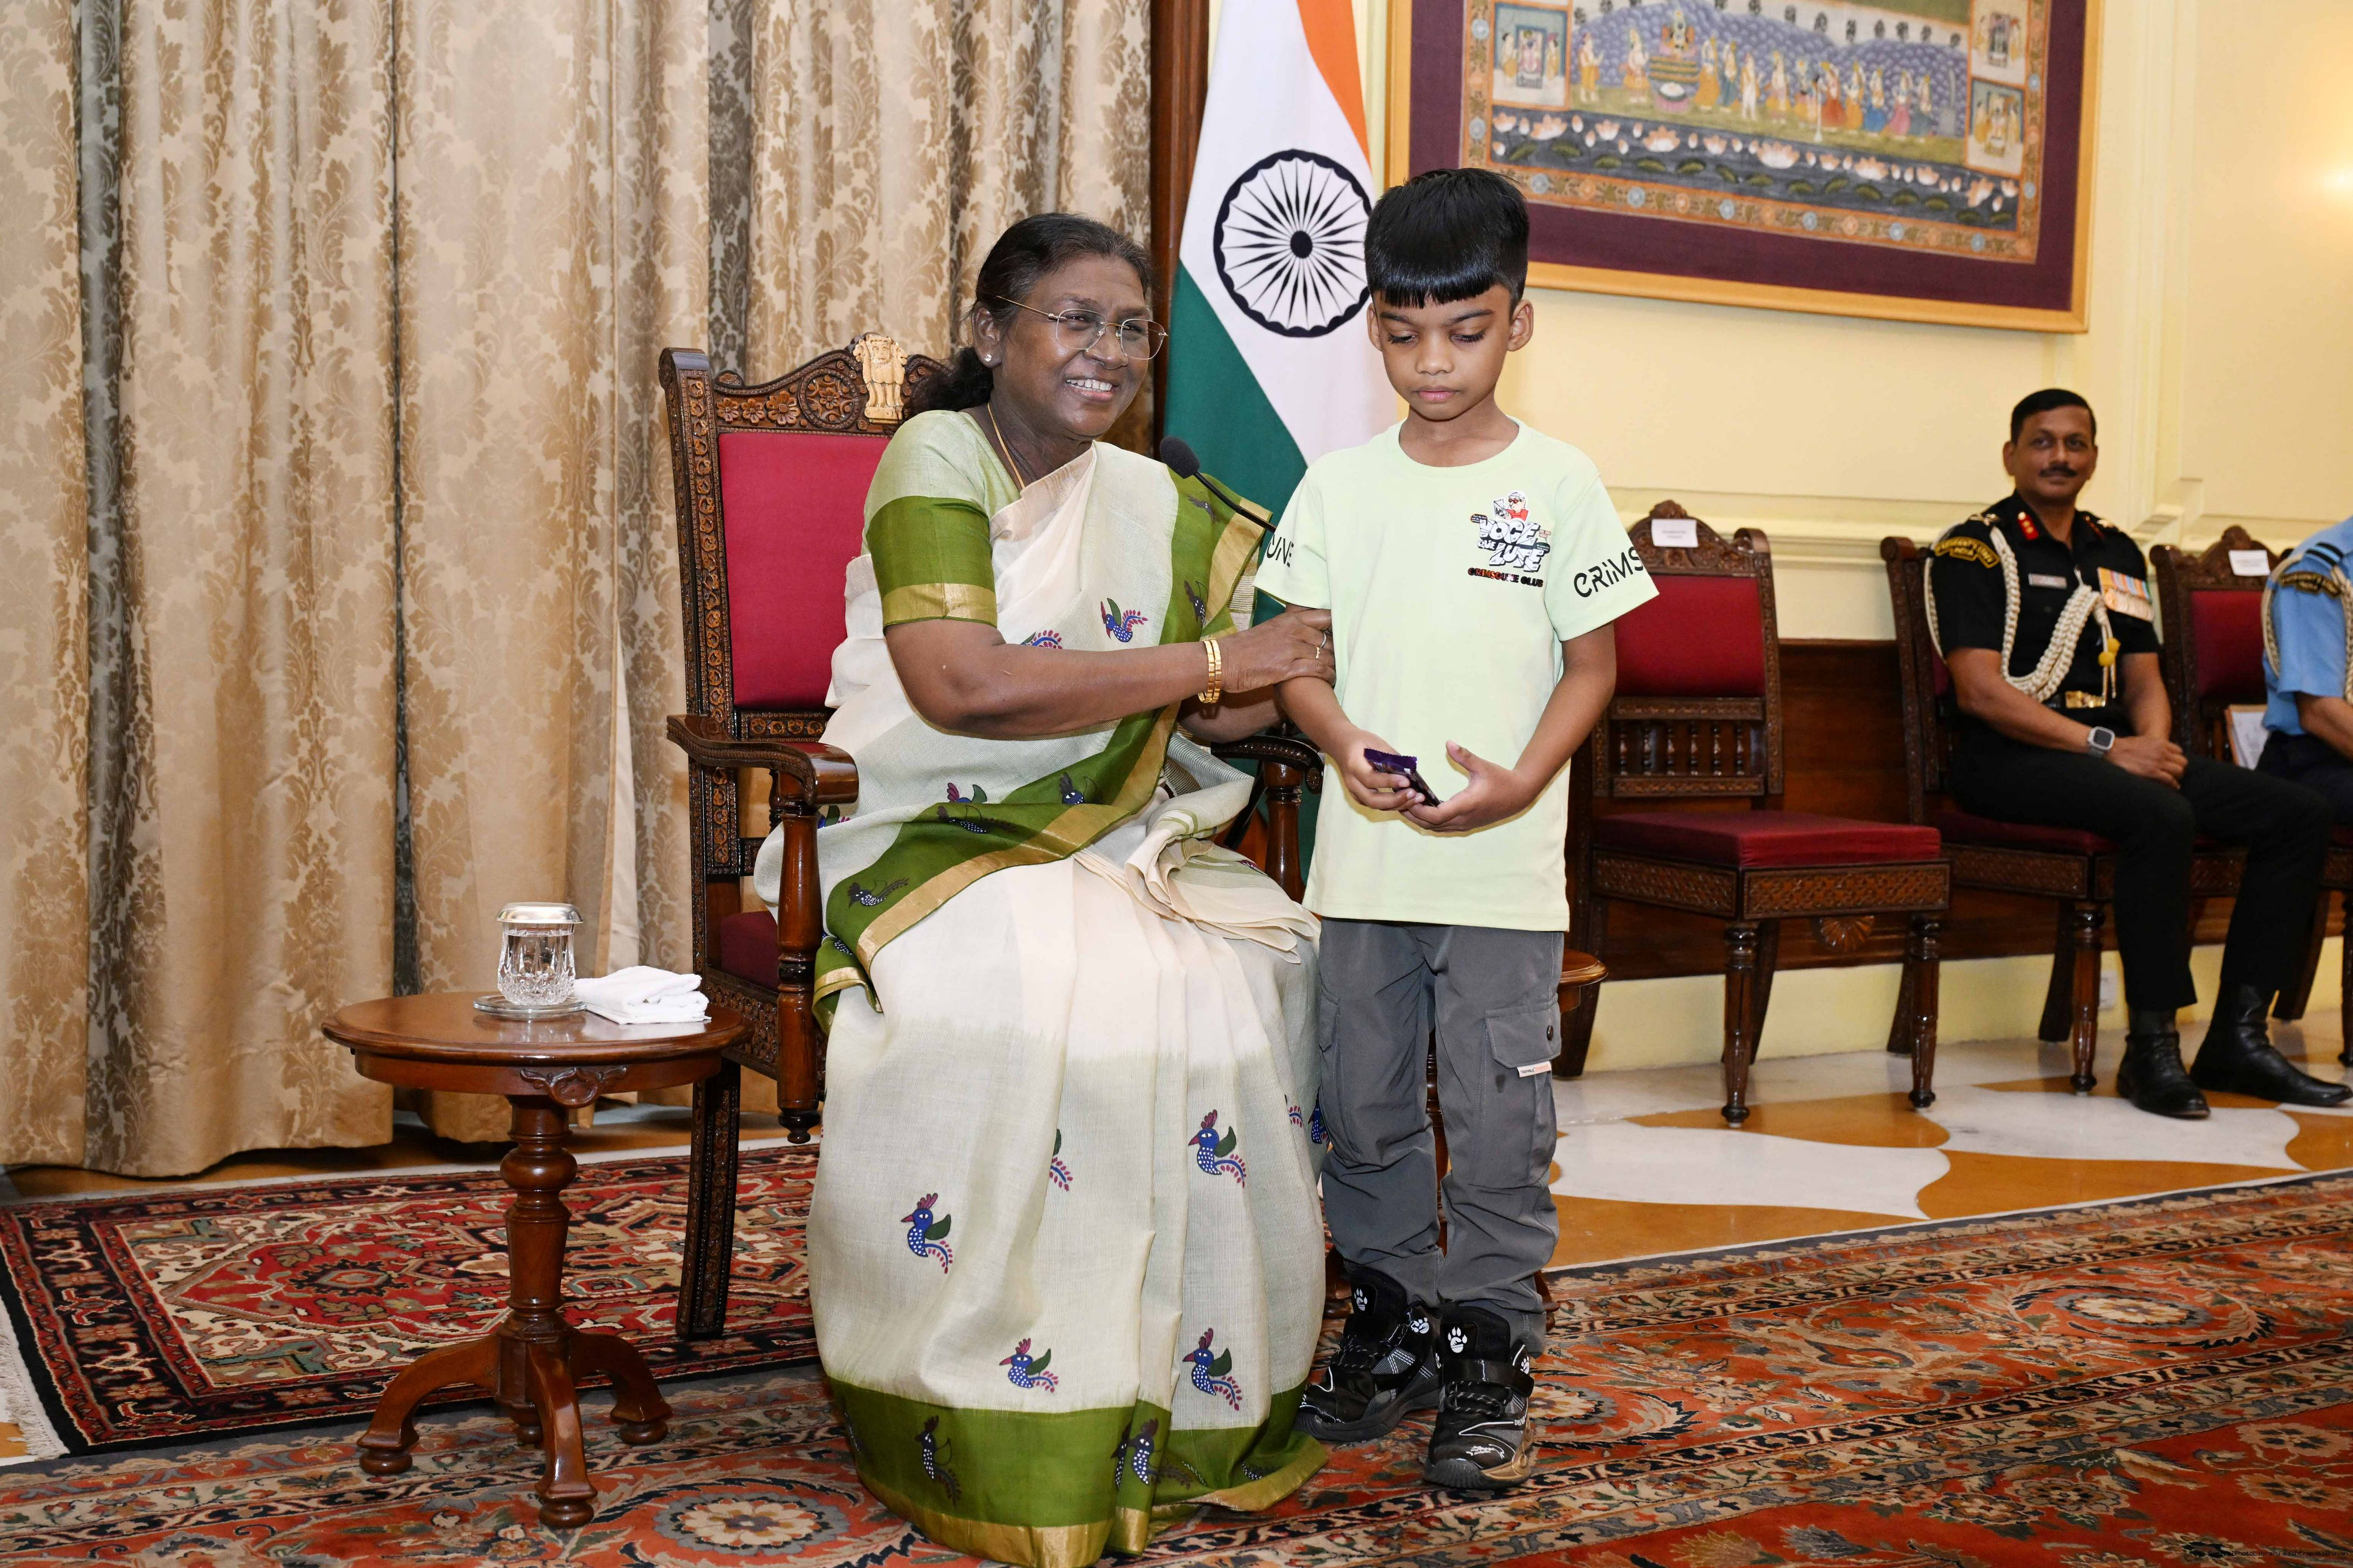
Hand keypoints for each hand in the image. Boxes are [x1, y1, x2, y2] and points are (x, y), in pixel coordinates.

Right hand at [1220, 608, 1333, 692]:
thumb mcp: (1268, 630)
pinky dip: (1328, 675)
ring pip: (1326, 655)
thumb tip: (1304, 635)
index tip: (1341, 635)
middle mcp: (1293, 630)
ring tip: (1338, 671)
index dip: (1336, 626)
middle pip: (1329, 638)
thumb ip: (1288, 630)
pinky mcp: (1288, 668)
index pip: (1324, 616)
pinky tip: (1331, 680)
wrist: (1222, 662)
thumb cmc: (1243, 649)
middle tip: (1343, 659)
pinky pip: (1318, 670)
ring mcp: (1291, 649)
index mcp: (1289, 619)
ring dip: (1335, 665)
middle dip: (1337, 650)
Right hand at [1333, 728, 1421, 813]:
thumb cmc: (1360, 742)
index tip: (1407, 781)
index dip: (1389, 782)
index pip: (1370, 779)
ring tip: (1415, 799)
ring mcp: (1354, 792)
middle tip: (1413, 794)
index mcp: (1353, 766)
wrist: (1342, 745)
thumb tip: (1410, 771)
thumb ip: (1391, 757)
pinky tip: (1406, 801)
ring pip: (1375, 806)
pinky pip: (1376, 805)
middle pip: (1372, 800)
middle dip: (1395, 800)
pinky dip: (1392, 805)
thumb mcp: (1376, 743)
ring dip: (1397, 805)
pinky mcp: (1359, 797)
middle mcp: (1352, 783)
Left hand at [1404, 742, 1540, 832]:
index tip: (1409, 795)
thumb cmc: (1502, 780)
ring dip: (1419, 818)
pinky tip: (1420, 808)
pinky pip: (1442, 827)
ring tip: (1404, 803)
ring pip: (1434, 828)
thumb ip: (1465, 756)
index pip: (1435, 815)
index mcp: (1466, 806)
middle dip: (1412, 813)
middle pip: (1429, 824)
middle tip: (1397, 798)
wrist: (1519, 795)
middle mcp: (1463, 819)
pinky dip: (1429, 820)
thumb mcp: (1483, 766)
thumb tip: (1448, 743)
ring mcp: (1464, 825)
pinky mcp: (1465, 825)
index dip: (1419, 808)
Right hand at [2106, 732, 2185, 785]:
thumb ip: (2152, 745)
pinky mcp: (2152, 772)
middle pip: (2182, 761)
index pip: (2179, 751)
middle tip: (2176, 774)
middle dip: (2180, 768)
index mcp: (2160, 743)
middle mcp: (2162, 752)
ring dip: (2177, 776)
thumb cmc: (2123, 746)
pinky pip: (2169, 779)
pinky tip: (2172, 786)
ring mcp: (2158, 762)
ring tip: (2174, 781)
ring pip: (2179, 771)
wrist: (2113, 750)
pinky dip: (2173, 784)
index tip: (2173, 763)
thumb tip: (2153, 751)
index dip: (2176, 758)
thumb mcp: (2142, 740)